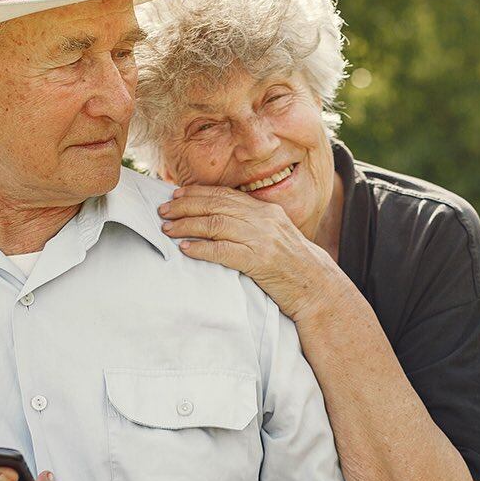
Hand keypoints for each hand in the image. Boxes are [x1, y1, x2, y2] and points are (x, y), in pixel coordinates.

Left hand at [158, 186, 341, 321]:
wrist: (316, 287)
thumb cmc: (292, 265)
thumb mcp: (275, 235)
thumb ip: (252, 224)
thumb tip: (220, 220)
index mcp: (266, 210)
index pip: (225, 195)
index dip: (197, 193)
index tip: (176, 195)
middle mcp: (263, 220)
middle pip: (216, 205)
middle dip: (185, 206)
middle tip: (163, 210)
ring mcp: (261, 239)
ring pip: (215, 224)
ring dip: (187, 226)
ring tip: (167, 229)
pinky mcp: (258, 261)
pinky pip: (223, 251)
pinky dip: (201, 248)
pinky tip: (185, 249)